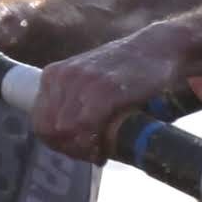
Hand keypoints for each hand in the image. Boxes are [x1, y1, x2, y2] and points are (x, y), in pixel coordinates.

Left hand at [31, 24, 197, 158]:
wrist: (161, 48)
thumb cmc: (128, 72)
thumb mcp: (90, 82)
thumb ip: (73, 105)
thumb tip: (66, 142)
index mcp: (54, 75)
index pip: (40, 123)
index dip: (59, 143)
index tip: (82, 149)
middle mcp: (62, 76)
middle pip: (48, 131)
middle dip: (70, 148)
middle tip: (93, 153)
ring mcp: (81, 81)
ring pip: (65, 132)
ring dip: (84, 148)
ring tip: (103, 151)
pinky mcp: (104, 88)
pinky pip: (85, 127)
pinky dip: (96, 144)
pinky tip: (108, 149)